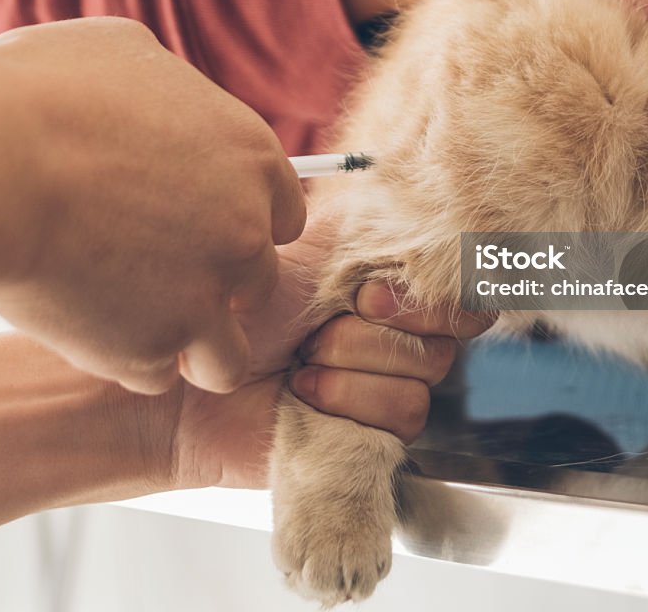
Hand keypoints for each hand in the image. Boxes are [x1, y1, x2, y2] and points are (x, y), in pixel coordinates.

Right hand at [0, 17, 305, 395]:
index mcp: (253, 160)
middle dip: (218, 285)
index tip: (203, 231)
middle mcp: (246, 233)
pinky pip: (154, 374)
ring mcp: (205, 296)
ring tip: (144, 329)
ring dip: (193, 346)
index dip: (242, 225)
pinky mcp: (152, 346)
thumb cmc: (46, 93)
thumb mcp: (127, 52)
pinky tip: (91, 333)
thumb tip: (159, 96)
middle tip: (162, 277)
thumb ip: (170, 88)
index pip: (282, 215)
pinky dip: (125, 360)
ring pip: (226, 353)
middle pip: (258, 281)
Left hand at [147, 237, 493, 489]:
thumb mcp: (309, 249)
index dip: (426, 284)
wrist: (190, 383)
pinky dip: (350, 396)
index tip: (368, 291)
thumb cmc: (237, 312)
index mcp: (383, 282)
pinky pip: (406, 410)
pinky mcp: (375, 434)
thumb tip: (433, 214)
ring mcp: (386, 383)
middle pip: (452, 324)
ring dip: (357, 358)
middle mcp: (393, 332)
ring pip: (428, 368)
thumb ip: (377, 226)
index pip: (456, 278)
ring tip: (304, 359)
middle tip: (324, 323)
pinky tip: (305, 393)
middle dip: (382, 321)